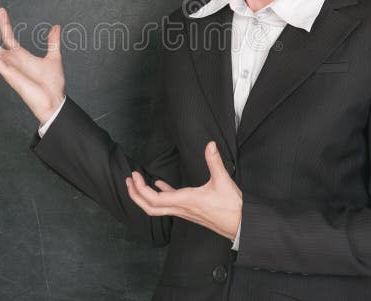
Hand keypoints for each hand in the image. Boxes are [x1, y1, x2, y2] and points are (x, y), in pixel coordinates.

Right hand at [0, 7, 64, 123]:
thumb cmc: (52, 84)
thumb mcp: (54, 57)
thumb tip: (56, 27)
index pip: (7, 36)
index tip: (1, 10)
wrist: (54, 100)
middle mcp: (11, 61)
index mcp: (20, 56)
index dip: (3, 23)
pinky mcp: (8, 74)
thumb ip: (53, 42)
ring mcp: (8, 68)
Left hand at [125, 141, 241, 240]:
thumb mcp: (223, 181)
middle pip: (150, 208)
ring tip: (136, 183)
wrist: (242, 225)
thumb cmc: (233, 207)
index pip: (155, 199)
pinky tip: (159, 184)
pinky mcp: (190, 210)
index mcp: (185, 201)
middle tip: (128, 180)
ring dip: (145, 196)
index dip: (141, 189)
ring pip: (158, 208)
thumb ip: (214, 161)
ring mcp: (185, 211)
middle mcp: (182, 208)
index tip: (134, 176)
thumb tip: (210, 145)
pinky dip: (161, 194)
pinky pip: (170, 203)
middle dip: (135, 195)